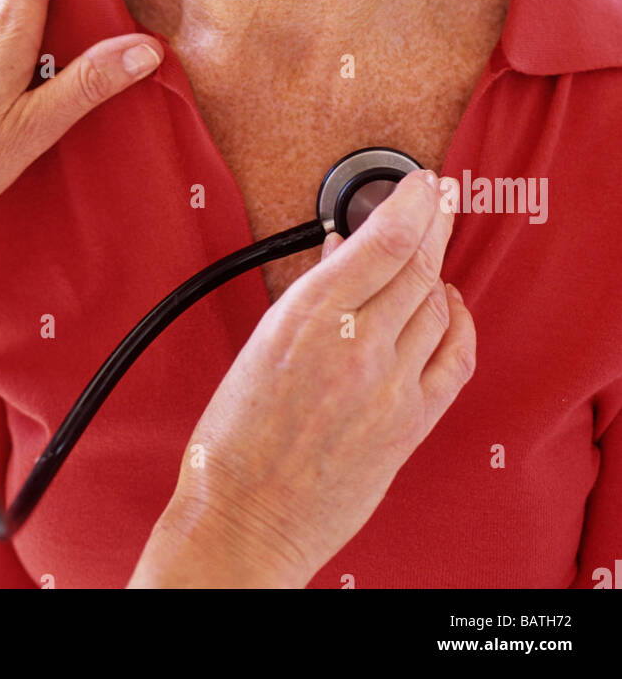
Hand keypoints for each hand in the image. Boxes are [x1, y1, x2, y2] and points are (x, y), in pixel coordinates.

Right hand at [139, 169, 473, 587]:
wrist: (246, 513)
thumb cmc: (237, 432)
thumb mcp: (263, 339)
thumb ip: (313, 289)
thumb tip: (344, 246)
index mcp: (309, 316)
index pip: (386, 240)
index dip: (415, 202)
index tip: (424, 182)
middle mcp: (358, 346)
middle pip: (420, 266)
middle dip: (435, 224)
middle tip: (441, 198)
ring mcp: (391, 387)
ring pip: (437, 307)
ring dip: (436, 274)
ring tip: (429, 255)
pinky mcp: (411, 425)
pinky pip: (455, 359)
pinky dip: (458, 324)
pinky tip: (449, 307)